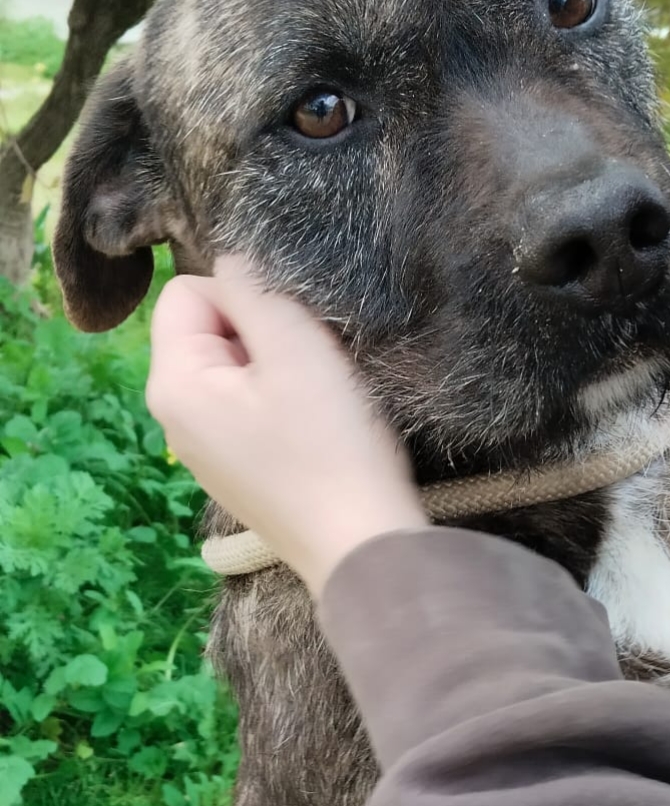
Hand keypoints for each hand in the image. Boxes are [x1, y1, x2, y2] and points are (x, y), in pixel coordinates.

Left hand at [146, 257, 427, 594]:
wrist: (361, 546)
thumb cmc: (331, 445)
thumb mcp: (296, 347)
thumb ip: (255, 289)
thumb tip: (234, 259)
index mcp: (173, 383)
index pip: (189, 290)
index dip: (245, 295)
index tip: (290, 334)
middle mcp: (173, 416)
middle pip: (209, 327)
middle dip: (262, 330)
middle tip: (311, 365)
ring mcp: (204, 448)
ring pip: (236, 365)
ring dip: (279, 364)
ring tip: (319, 397)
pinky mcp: (237, 469)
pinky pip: (250, 404)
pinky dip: (284, 401)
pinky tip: (317, 428)